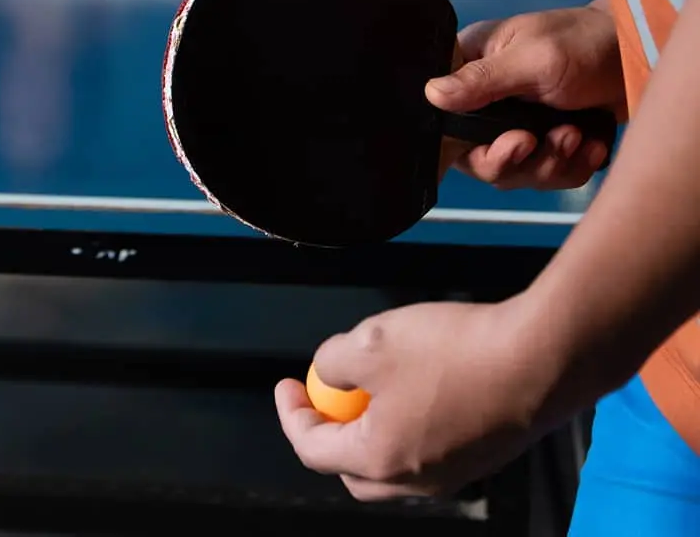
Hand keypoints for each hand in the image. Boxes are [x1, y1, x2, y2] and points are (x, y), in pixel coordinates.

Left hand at [276, 298, 566, 501]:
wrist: (538, 361)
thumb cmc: (452, 352)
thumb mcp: (371, 342)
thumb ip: (334, 361)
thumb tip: (328, 371)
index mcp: (379, 459)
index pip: (313, 450)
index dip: (290, 414)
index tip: (286, 384)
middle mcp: (415, 481)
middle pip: (352, 470)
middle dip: (329, 434)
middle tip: (323, 394)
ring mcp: (452, 473)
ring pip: (392, 463)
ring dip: (370, 429)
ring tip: (370, 382)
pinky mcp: (481, 455)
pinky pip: (427, 450)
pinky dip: (407, 423)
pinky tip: (416, 381)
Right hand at [427, 3, 623, 189]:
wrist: (638, 51)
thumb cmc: (583, 42)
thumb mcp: (533, 58)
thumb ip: (483, 79)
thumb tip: (430, 94)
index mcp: (472, 68)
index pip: (445, 119)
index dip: (469, 145)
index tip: (514, 142)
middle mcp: (488, 99)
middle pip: (480, 157)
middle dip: (520, 159)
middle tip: (552, 140)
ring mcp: (517, 122)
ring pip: (516, 172)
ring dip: (551, 163)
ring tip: (578, 135)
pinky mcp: (547, 140)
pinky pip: (548, 175)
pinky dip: (573, 168)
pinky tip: (592, 145)